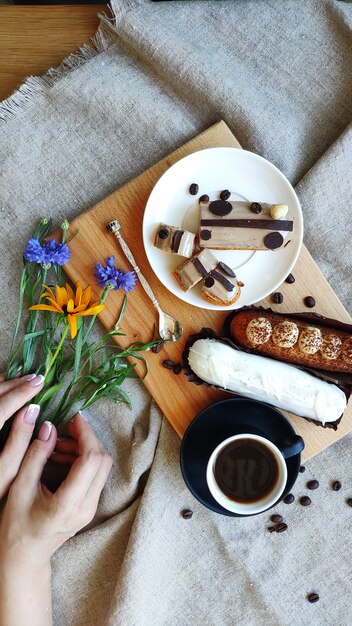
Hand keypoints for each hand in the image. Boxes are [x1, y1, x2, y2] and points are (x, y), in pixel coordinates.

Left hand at [0, 371, 43, 499]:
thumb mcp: (6, 471)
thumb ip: (20, 440)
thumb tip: (33, 411)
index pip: (3, 405)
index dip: (23, 392)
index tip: (40, 383)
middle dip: (15, 384)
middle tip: (36, 378)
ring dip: (3, 383)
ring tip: (21, 376)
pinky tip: (2, 382)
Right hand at [0, 412, 111, 566]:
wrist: (25, 556)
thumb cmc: (16, 524)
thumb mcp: (19, 487)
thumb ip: (35, 455)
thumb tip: (49, 426)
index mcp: (68, 504)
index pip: (91, 460)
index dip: (86, 434)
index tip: (74, 418)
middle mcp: (86, 507)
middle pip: (102, 461)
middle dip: (88, 438)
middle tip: (67, 427)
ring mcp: (91, 508)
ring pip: (102, 467)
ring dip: (85, 448)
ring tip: (58, 444)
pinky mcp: (91, 506)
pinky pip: (96, 475)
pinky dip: (84, 459)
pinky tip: (62, 456)